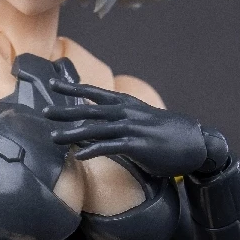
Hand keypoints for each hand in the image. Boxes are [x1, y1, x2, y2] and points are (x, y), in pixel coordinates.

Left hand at [44, 81, 226, 177]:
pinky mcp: (138, 145)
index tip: (54, 85)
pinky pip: (110, 146)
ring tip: (53, 136)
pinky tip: (78, 155)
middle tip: (43, 112)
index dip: (74, 89)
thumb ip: (122, 122)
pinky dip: (93, 149)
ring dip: (72, 132)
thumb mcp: (143, 122)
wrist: (196, 142)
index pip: (95, 93)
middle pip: (90, 110)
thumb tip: (101, 128)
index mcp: (127, 105)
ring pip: (96, 128)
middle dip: (65, 111)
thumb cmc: (168, 135)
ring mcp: (132, 128)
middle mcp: (127, 113)